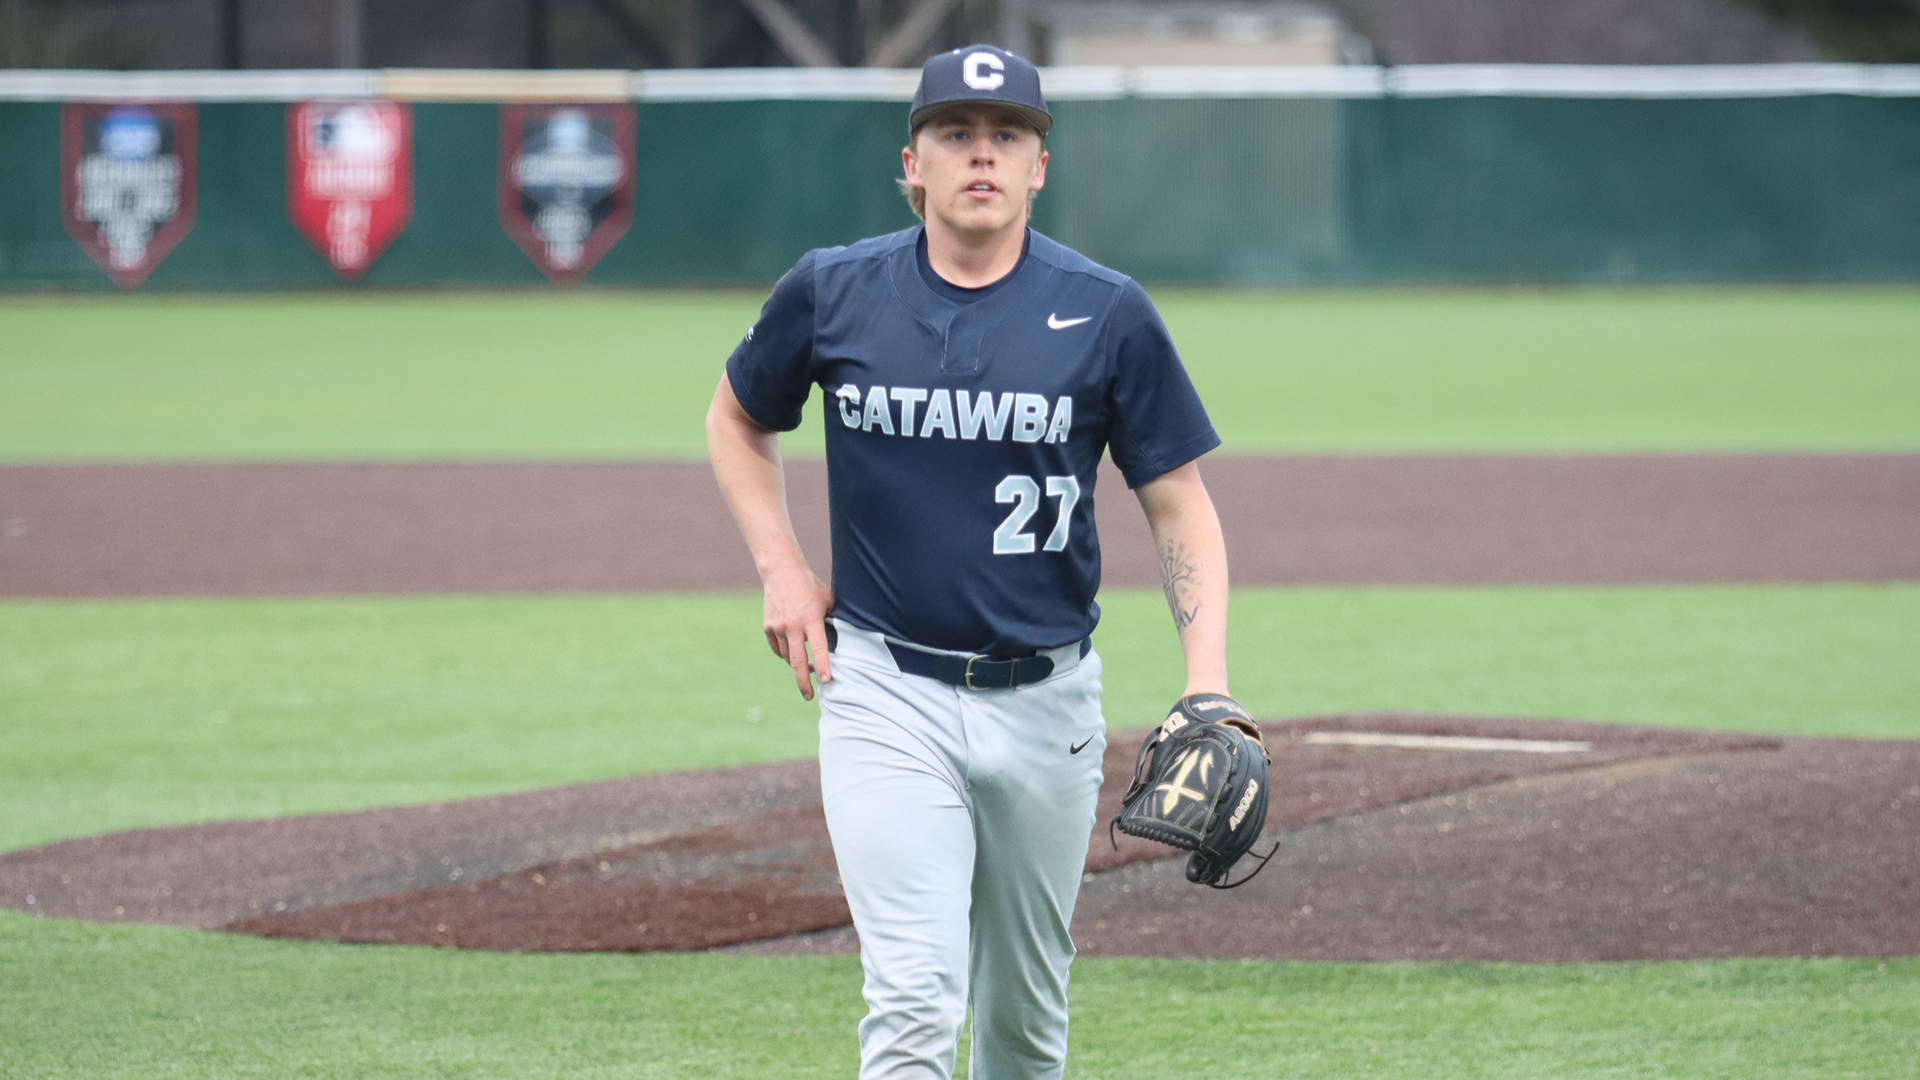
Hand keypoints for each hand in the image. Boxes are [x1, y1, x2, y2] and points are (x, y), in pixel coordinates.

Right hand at [762, 563, 833, 700]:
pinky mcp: (768, 627)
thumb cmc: (810, 587)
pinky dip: (785, 653)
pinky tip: (793, 651)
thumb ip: (831, 621)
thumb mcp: (828, 601)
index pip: (819, 647)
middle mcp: (792, 625)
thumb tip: (841, 642)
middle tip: (809, 697)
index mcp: (811, 619)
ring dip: (797, 666)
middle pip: (797, 661)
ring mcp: (778, 627)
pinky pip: (777, 648)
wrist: (781, 572)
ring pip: (787, 656)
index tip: (827, 681)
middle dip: (803, 682)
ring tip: (807, 669)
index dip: (824, 665)